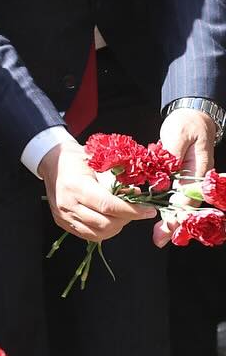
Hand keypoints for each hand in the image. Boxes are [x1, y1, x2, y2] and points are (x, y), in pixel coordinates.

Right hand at [40, 141, 155, 242]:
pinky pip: (88, 235)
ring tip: (122, 216)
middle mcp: (68, 204)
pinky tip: (110, 220)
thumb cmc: (78, 160)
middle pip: (104, 224)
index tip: (149, 211)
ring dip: (116, 227)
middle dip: (127, 220)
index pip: (108, 206)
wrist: (53, 162)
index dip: (132, 211)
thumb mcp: (99, 164)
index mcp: (76, 186)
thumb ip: (117, 181)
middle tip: (136, 211)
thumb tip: (137, 195)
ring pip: (97, 234)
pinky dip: (103, 231)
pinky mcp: (62, 222)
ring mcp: (63, 216)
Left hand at [154, 108, 217, 244]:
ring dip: (170, 219)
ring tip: (158, 236)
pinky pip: (175, 196)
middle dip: (173, 224)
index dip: (178, 214)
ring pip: (181, 204)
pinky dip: (166, 208)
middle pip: (186, 206)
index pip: (189, 198)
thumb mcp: (176, 136)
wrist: (193, 116)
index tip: (168, 227)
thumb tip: (161, 182)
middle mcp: (196, 178)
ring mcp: (189, 179)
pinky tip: (157, 217)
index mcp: (198, 170)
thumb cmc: (186, 124)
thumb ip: (168, 158)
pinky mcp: (180, 177)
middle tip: (159, 239)